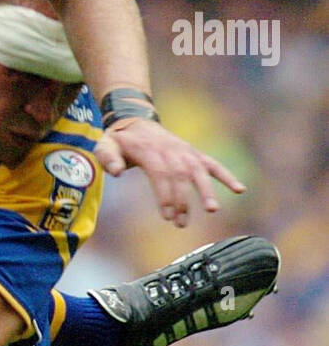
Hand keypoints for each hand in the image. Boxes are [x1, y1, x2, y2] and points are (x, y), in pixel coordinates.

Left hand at [95, 117, 244, 226]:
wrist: (135, 122)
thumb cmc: (119, 140)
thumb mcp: (105, 145)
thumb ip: (107, 158)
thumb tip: (116, 172)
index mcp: (149, 149)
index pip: (161, 173)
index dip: (165, 194)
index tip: (167, 215)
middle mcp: (170, 149)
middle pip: (180, 176)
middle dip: (182, 200)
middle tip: (180, 223)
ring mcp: (184, 151)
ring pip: (198, 170)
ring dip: (207, 190)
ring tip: (213, 210)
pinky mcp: (193, 154)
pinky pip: (212, 164)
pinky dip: (226, 176)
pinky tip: (240, 190)